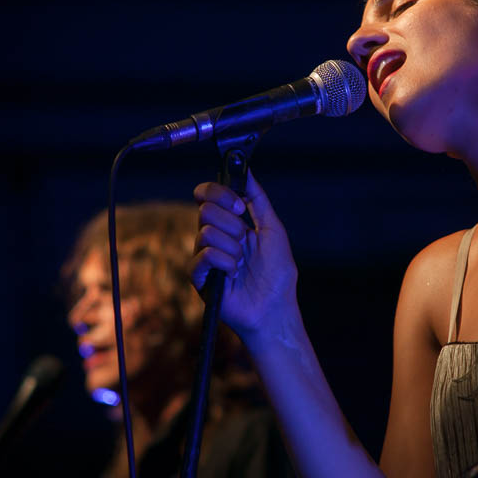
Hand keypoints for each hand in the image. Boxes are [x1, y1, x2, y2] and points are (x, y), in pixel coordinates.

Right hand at [191, 171, 297, 341]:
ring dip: (232, 247)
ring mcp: (204, 257)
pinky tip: (234, 274)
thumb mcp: (273, 229)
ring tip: (242, 264)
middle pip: (205, 210)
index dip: (219, 193)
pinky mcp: (199, 278)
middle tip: (245, 241)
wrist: (275, 307)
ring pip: (206, 232)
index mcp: (228, 224)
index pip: (207, 195)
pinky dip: (225, 262)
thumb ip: (258, 199)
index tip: (239, 207)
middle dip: (232, 224)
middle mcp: (213, 237)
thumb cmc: (277, 273)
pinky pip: (204, 256)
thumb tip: (246, 170)